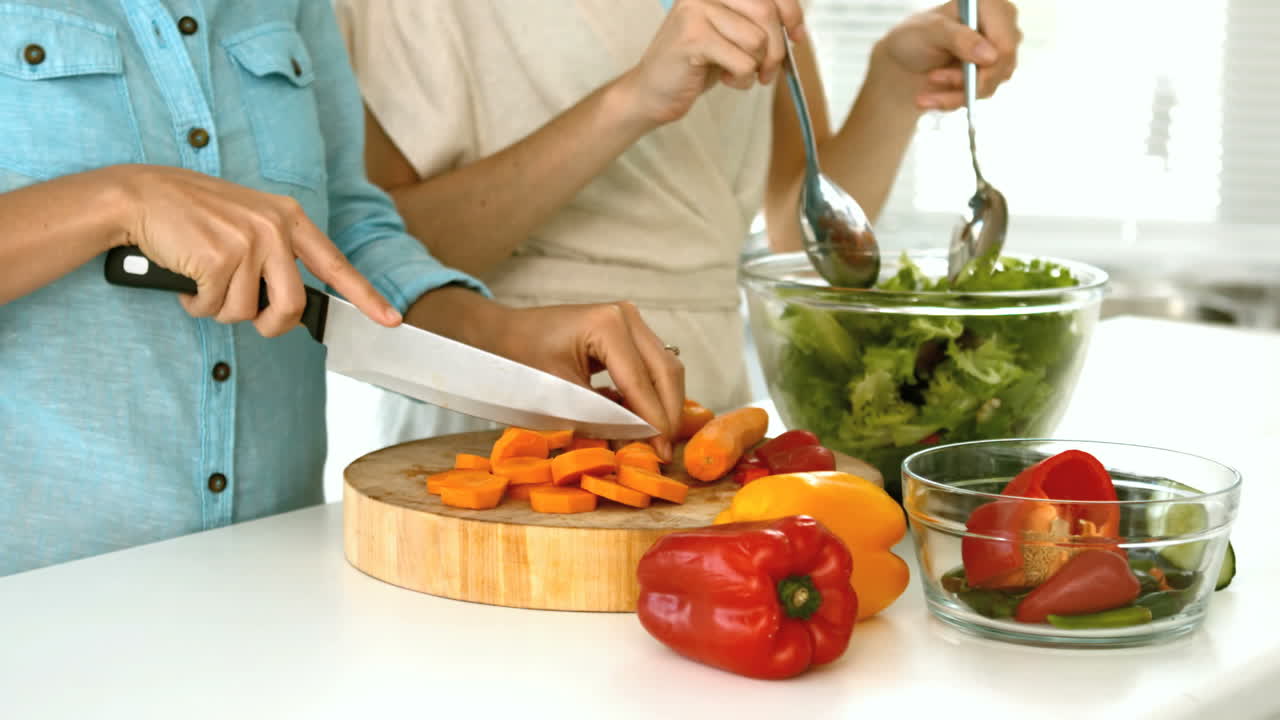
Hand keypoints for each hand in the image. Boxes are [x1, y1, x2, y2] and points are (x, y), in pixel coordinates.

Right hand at [109, 164, 400, 336]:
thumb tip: (289, 302)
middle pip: (291, 306)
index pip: (336, 264)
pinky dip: (196, 302)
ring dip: (219, 307)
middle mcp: (275, 228)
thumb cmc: (193, 215)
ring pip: (245, 312)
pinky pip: (214, 307)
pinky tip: (187, 275)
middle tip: (244, 313)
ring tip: (204, 276)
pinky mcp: (219, 257)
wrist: (142, 195)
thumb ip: (276, 254)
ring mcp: (248, 241)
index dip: (366, 296)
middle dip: (267, 323)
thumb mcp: (247, 222)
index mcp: (288, 218)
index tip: (391, 319)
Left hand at [407, 291, 685, 459]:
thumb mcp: (557, 394)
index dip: (654, 420)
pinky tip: (645, 422)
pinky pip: (649, 366)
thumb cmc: (518, 360)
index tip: (662, 453)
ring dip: (663, 404)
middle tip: (666, 451)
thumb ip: (598, 417)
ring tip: (657, 440)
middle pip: (666, 370)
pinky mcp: (625, 333)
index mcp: (609, 325)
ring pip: (663, 368)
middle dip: (668, 413)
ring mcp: (629, 322)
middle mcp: (626, 317)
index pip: (641, 381)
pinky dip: (650, 394)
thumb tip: (636, 443)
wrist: (499, 335)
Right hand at [621, 0, 805, 125]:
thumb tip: (797, 29)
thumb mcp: (731, 36)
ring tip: (738, 75)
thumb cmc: (695, 65)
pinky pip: (742, 61)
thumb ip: (757, 24)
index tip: (797, 37)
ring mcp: (696, 11)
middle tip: (767, 72)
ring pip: (756, 40)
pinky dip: (742, 78)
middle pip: (766, 13)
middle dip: (774, 50)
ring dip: (755, 68)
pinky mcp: (692, 38)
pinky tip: (726, 80)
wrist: (652, 91)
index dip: (791, 12)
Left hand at [869, 0, 1021, 110]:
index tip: (959, 75)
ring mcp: (999, 51)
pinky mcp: (992, 74)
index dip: (988, 65)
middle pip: (1002, 66)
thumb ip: (958, 38)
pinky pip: (981, 94)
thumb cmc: (915, 37)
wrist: (906, 60)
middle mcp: (1002, 26)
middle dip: (966, 81)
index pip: (1005, 42)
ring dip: (957, 92)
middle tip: (933, 77)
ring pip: (991, 84)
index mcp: (990, 5)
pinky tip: (931, 97)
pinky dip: (954, 99)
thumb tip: (991, 56)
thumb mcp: (929, 32)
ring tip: (930, 80)